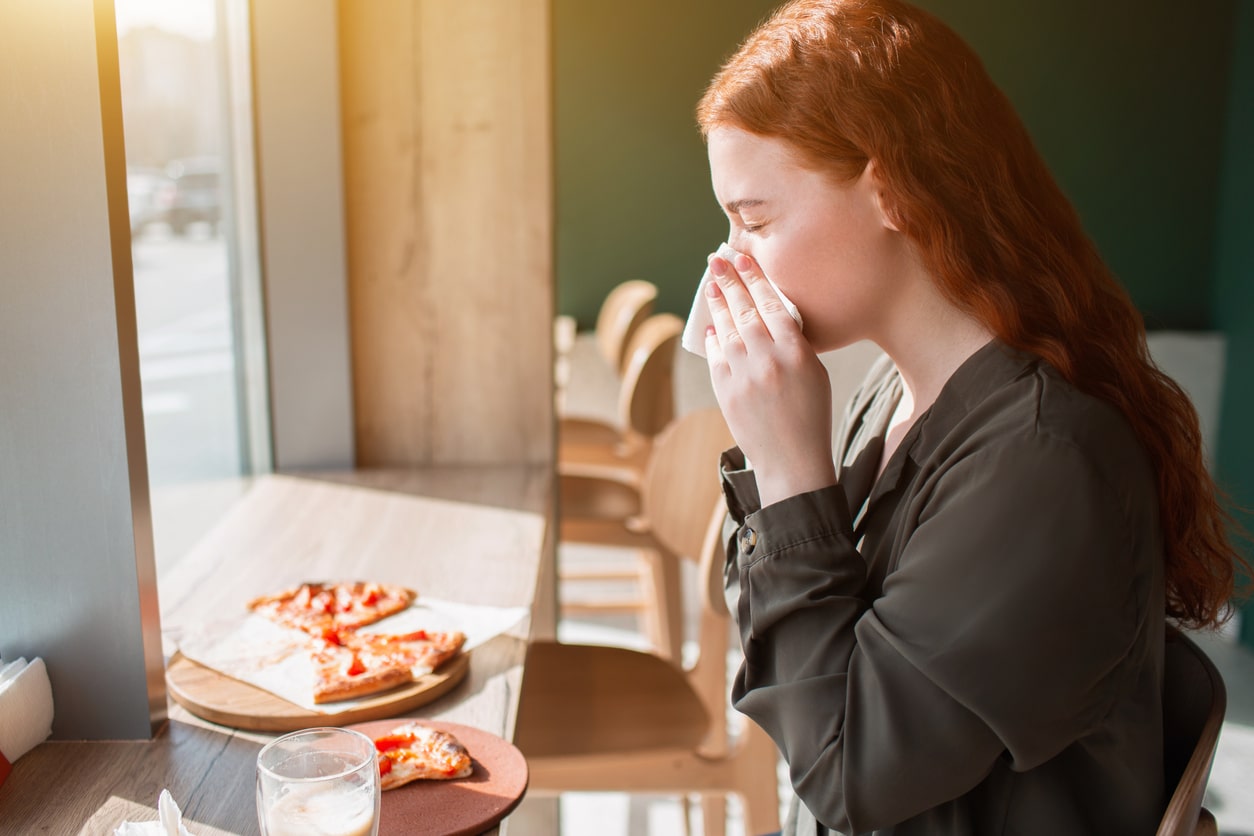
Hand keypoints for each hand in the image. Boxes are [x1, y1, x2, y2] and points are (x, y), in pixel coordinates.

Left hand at [703, 251, 835, 505]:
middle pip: (745, 311)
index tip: (742, 258)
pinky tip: (711, 325)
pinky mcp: (726, 392)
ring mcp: (744, 376)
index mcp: (797, 352)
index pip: (772, 304)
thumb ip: (794, 343)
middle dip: (729, 282)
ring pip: (727, 330)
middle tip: (716, 260)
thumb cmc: (811, 415)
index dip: (755, 279)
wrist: (792, 461)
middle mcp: (768, 360)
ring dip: (718, 305)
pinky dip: (713, 339)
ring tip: (711, 284)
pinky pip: (716, 357)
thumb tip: (769, 315)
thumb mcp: (815, 373)